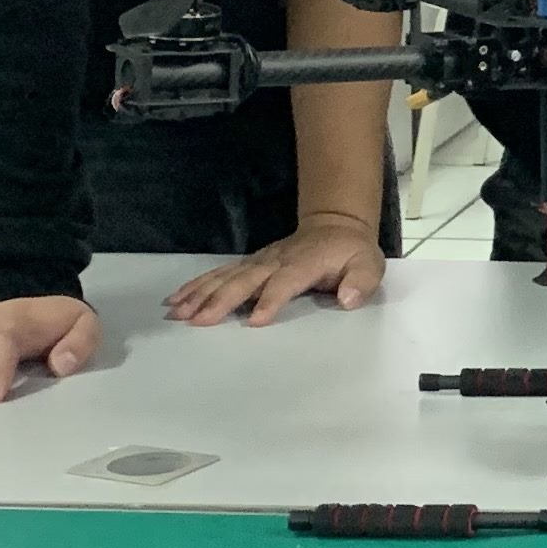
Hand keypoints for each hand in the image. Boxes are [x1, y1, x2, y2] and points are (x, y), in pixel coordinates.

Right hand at [164, 214, 384, 326]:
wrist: (336, 225)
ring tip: (177, 312)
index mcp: (304, 264)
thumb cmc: (352, 253)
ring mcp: (259, 261)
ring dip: (200, 294)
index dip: (271, 300)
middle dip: (220, 300)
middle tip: (196, 321)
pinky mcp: (249, 263)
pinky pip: (219, 273)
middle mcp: (276, 261)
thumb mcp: (369, 266)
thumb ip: (360, 282)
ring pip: (226, 277)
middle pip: (245, 280)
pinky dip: (197, 285)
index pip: (285, 283)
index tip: (255, 321)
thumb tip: (348, 299)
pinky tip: (177, 298)